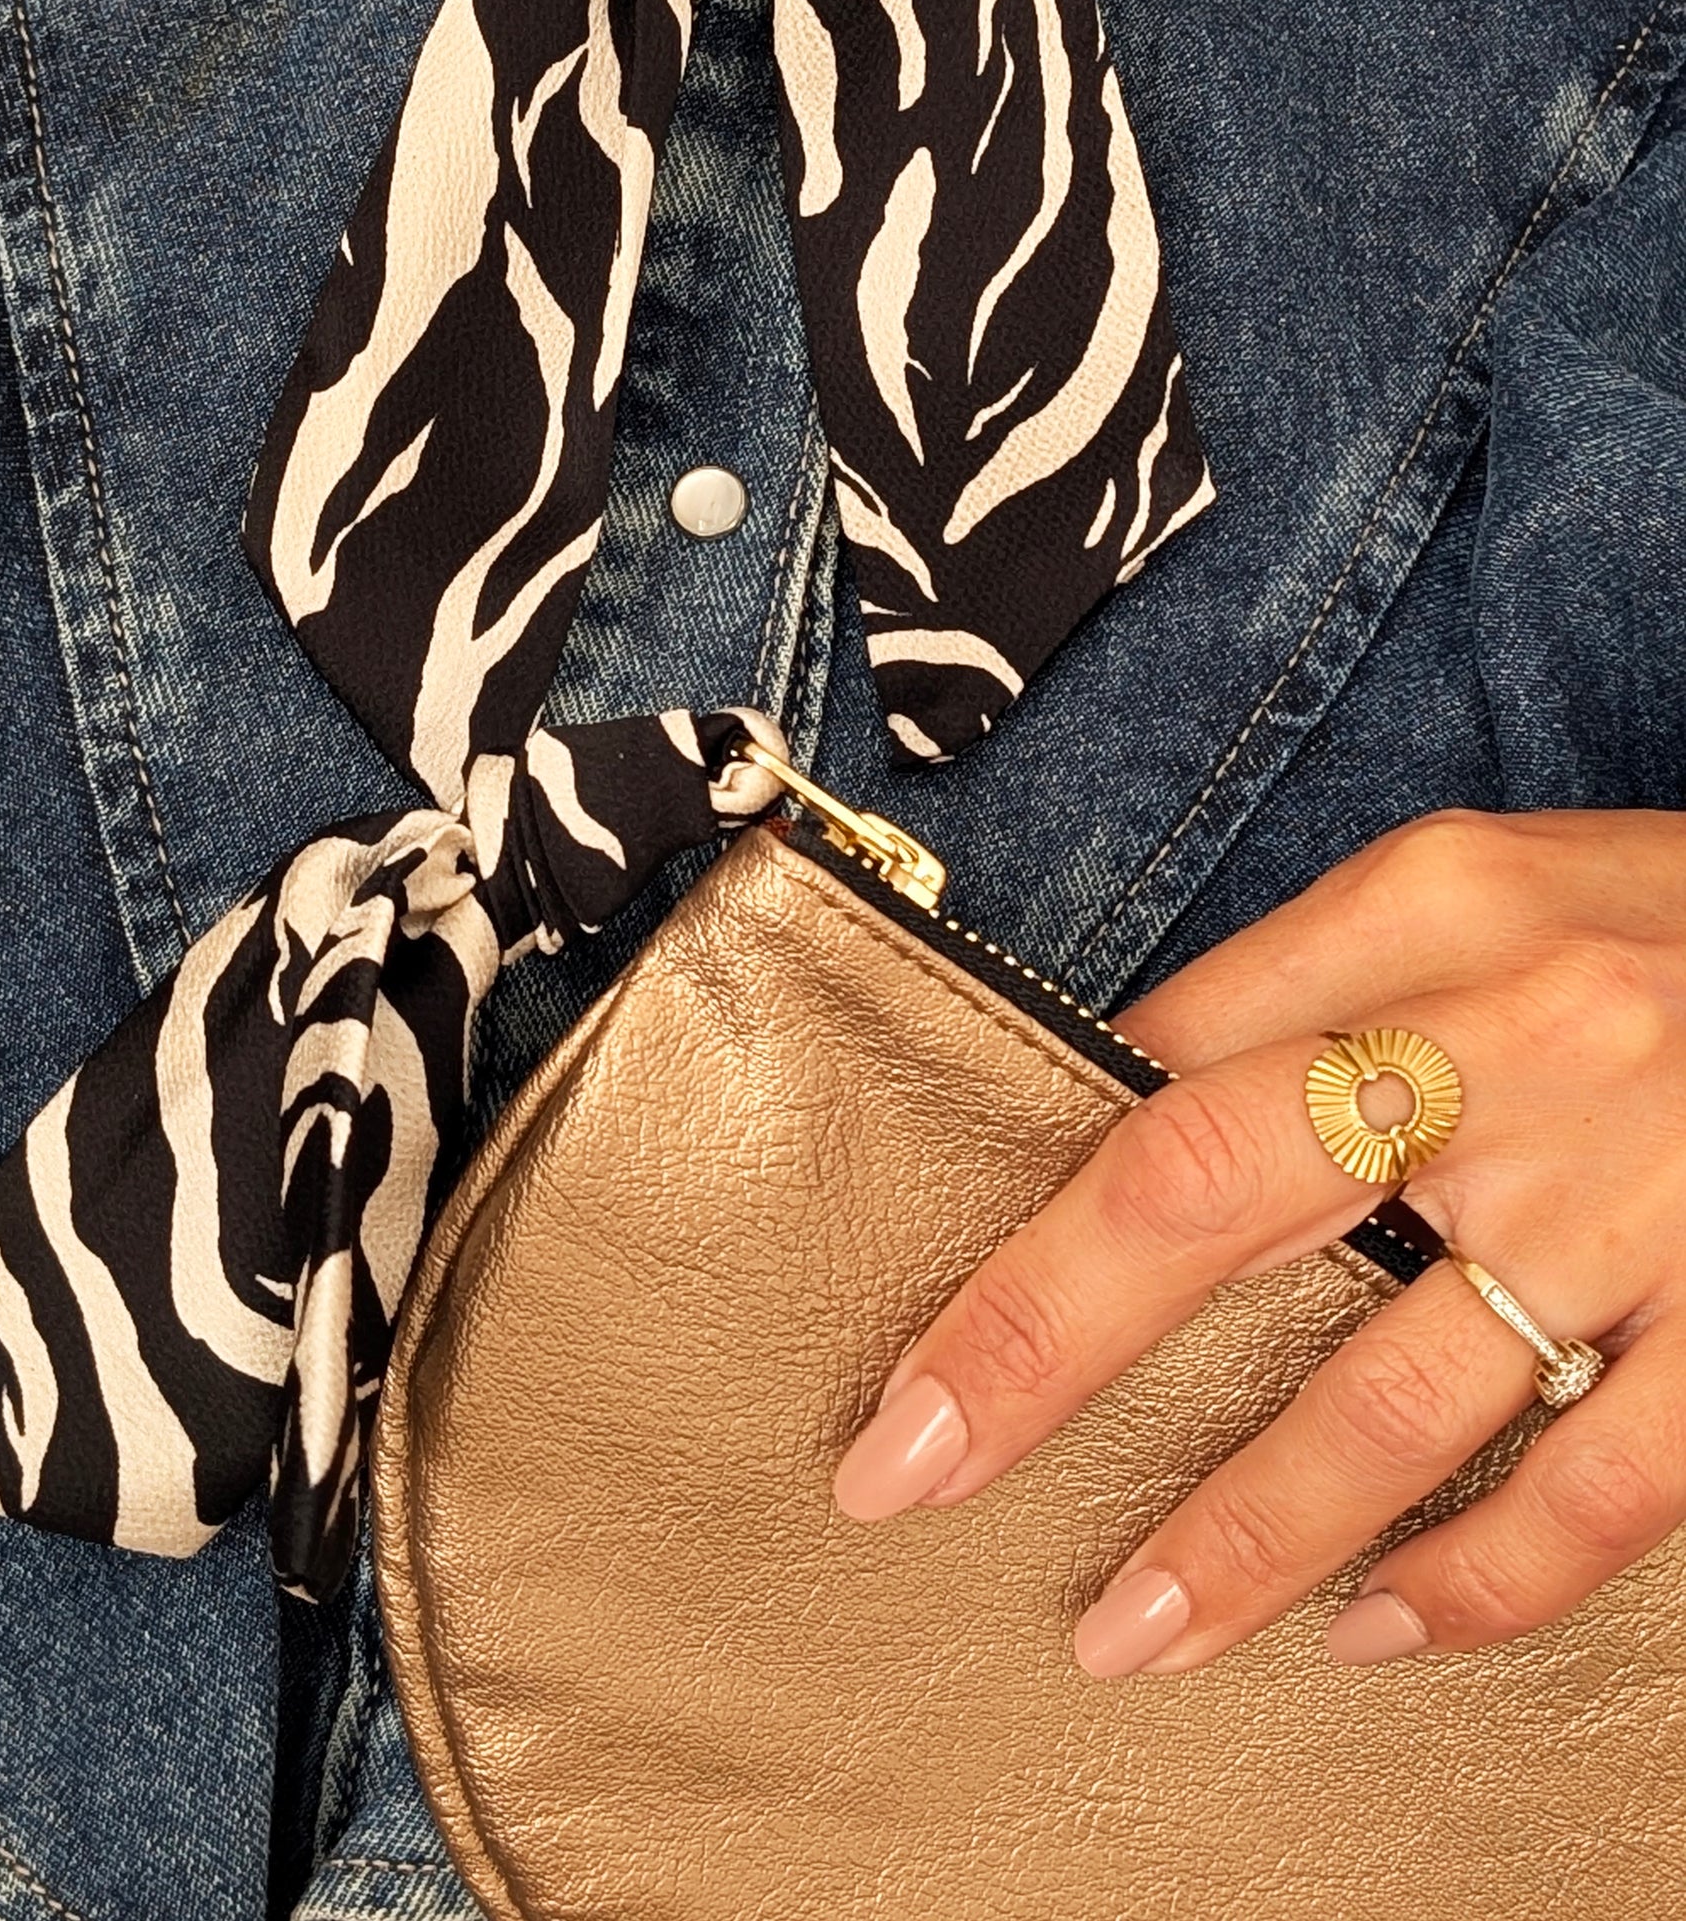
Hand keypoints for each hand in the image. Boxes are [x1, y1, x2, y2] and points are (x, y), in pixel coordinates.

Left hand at [831, 809, 1685, 1673]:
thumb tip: (1128, 1090)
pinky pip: (1592, 1491)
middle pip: (1214, 1189)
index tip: (923, 1319)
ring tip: (1122, 1631)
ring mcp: (1638, 1195)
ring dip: (1237, 1528)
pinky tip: (1376, 1634)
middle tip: (906, 1465)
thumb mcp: (1499, 884)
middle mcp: (1520, 1037)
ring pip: (1392, 1387)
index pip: (1173, 1056)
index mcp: (1438, 907)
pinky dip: (1473, 1583)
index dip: (1030, 1195)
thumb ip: (1326, 977)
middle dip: (1036, 1339)